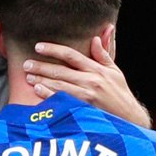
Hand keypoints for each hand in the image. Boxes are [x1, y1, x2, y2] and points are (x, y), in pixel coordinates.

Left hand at [22, 27, 151, 127]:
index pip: (71, 55)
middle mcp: (91, 80)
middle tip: (26, 64)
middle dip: (41, 66)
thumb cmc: (120, 93)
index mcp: (97, 69)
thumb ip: (103, 55)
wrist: (129, 117)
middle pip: (61, 70)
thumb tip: (96, 37)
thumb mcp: (115, 71)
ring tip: (28, 77)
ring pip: (59, 85)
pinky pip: (63, 100)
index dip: (53, 49)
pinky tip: (38, 91)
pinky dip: (49, 95)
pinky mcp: (84, 108)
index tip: (38, 46)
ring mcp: (87, 95)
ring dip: (42, 80)